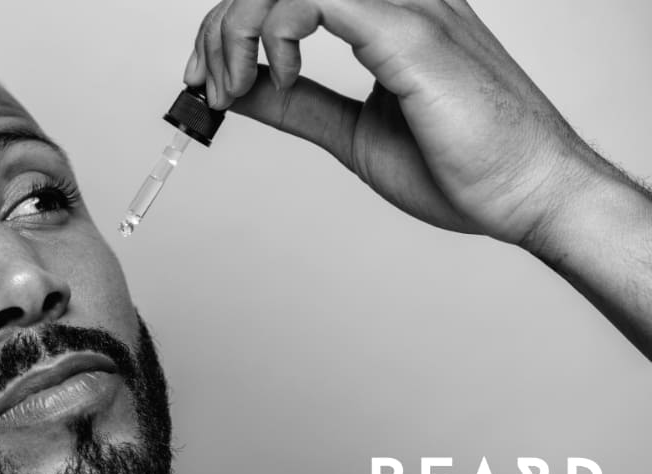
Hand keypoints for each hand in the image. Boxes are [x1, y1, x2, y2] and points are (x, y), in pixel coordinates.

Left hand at [184, 0, 602, 245]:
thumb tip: (242, 89)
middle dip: (221, 24)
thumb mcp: (352, 134)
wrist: (527, 196)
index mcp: (387, 16)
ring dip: (239, 25)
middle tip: (205, 83)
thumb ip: (298, 106)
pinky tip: (280, 77)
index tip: (206, 78)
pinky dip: (275, 31)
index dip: (231, 24)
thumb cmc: (460, 167)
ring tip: (232, 86)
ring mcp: (406, 6)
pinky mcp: (408, 31)